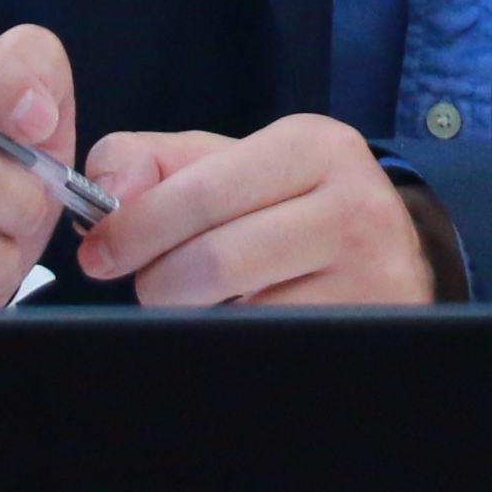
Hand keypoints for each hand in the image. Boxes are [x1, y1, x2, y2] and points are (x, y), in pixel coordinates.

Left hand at [75, 114, 436, 307]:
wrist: (391, 257)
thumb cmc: (287, 206)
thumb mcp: (227, 164)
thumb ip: (149, 162)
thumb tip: (108, 194)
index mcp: (312, 145)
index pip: (200, 193)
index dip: (136, 229)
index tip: (100, 253)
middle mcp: (352, 205)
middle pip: (214, 261)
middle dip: (159, 281)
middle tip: (150, 284)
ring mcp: (369, 276)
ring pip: (237, 315)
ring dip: (194, 316)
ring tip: (198, 301)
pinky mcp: (367, 330)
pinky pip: (264, 346)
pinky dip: (230, 340)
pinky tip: (237, 321)